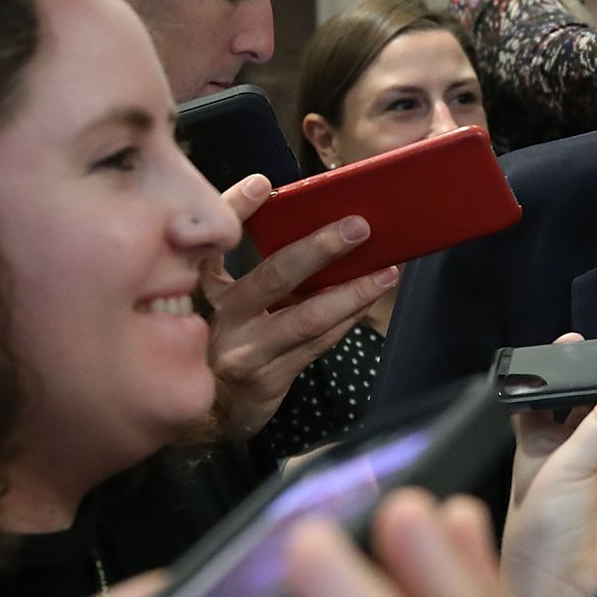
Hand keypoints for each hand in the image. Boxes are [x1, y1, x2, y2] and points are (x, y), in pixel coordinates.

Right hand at [205, 174, 400, 437]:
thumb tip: (293, 216)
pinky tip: (369, 298)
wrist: (211, 412)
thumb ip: (242, 266)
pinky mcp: (273, 378)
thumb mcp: (220, 302)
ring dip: (353, 291)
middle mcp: (226, 320)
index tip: (261, 184)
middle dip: (320, 249)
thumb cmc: (226, 340)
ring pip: (309, 317)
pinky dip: (347, 318)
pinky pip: (319, 343)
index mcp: (209, 293)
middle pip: (275, 277)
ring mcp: (250, 353)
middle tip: (358, 227)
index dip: (236, 210)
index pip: (217, 244)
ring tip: (386, 271)